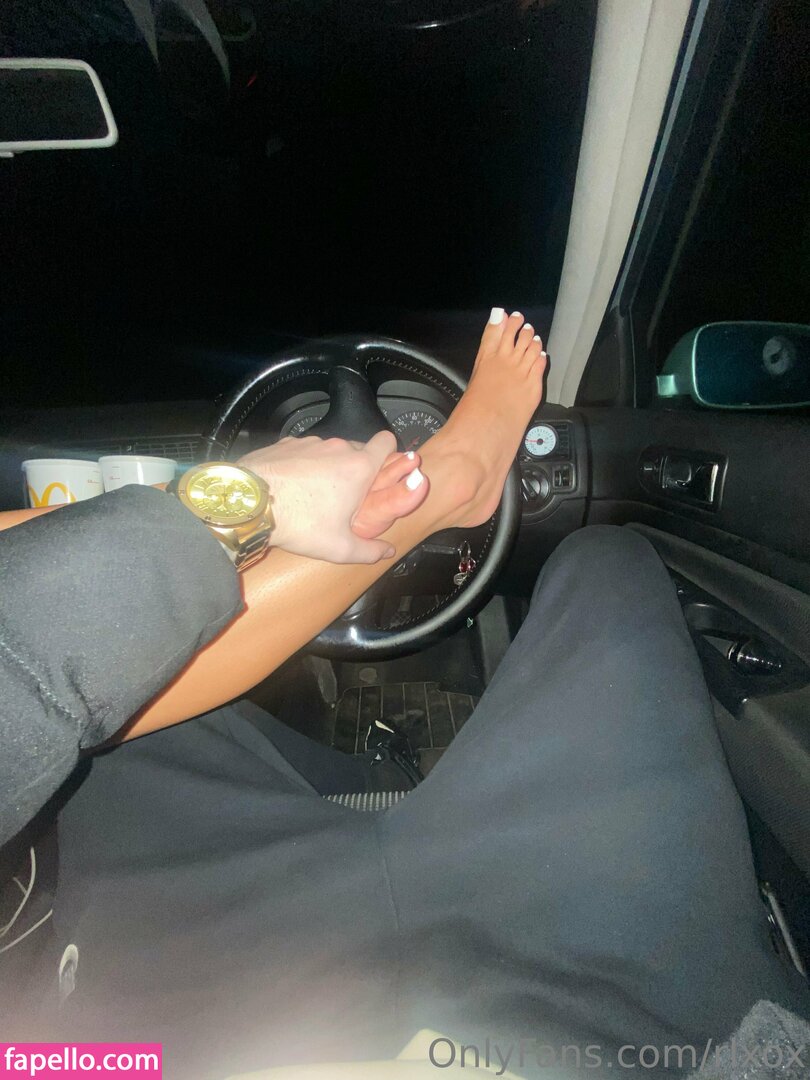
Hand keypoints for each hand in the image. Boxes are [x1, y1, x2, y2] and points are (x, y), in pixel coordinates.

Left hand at [239, 432, 426, 563]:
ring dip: (327, 468)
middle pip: (357, 450)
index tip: (384, 469)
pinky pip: (303, 453)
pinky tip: (290, 488)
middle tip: (344, 498)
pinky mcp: (285, 444)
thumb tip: (387, 551)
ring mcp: (310, 443)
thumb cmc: (299, 523)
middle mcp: (337, 448)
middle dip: (355, 470)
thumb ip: (369, 550)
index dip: (389, 452)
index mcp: (358, 468)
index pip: (386, 441)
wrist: (250, 506)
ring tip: (312, 496)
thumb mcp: (339, 547)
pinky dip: (302, 466)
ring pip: (328, 452)